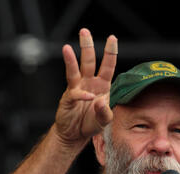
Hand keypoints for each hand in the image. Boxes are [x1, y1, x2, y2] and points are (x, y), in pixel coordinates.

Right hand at [54, 28, 117, 147]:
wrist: (74, 135)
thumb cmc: (90, 125)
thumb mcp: (104, 121)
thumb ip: (106, 112)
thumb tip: (100, 100)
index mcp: (102, 86)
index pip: (107, 66)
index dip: (110, 53)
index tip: (113, 38)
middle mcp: (89, 84)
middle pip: (88, 61)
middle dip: (87, 46)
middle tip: (84, 31)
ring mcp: (77, 89)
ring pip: (75, 70)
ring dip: (71, 59)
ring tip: (67, 47)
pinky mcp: (68, 99)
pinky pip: (75, 93)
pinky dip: (82, 95)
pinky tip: (88, 96)